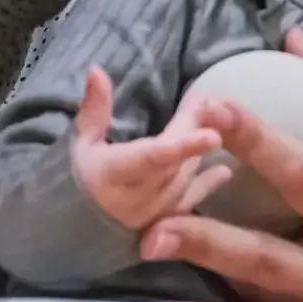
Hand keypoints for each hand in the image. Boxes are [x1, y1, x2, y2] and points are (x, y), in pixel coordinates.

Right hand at [71, 66, 232, 228]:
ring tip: (216, 121)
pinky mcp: (164, 224)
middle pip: (174, 162)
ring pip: (186, 178)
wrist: (77, 231)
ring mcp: (154, 215)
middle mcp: (138, 198)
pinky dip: (208, 183)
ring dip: (201, 151)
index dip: (183, 146)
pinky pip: (191, 202)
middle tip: (209, 102)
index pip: (152, 158)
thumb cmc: (79, 180)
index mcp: (114, 175)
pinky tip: (225, 169)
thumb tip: (96, 69)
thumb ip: (94, 110)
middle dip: (193, 131)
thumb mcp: (81, 144)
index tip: (213, 135)